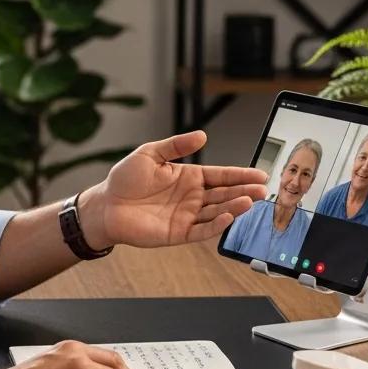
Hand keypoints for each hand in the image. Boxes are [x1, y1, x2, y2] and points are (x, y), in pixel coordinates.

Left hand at [81, 130, 267, 249]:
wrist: (105, 205)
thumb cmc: (124, 179)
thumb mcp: (150, 153)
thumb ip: (176, 146)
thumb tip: (202, 135)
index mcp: (188, 177)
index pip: (220, 176)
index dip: (240, 175)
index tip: (259, 173)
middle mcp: (191, 197)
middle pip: (224, 194)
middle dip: (244, 191)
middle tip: (262, 188)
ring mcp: (187, 216)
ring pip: (217, 212)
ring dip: (234, 207)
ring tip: (250, 200)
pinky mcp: (178, 233)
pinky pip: (202, 230)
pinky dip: (216, 225)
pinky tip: (229, 216)